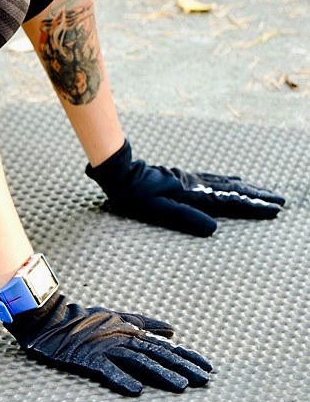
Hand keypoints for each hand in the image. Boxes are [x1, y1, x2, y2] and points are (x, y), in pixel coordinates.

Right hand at [7, 290, 212, 395]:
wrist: (50, 317)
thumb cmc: (85, 320)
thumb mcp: (119, 318)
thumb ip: (145, 323)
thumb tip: (172, 331)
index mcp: (132, 332)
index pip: (166, 347)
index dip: (188, 357)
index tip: (209, 368)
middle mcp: (123, 338)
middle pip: (158, 355)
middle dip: (183, 368)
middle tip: (204, 381)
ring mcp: (107, 347)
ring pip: (138, 361)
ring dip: (160, 374)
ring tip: (180, 387)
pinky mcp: (88, 357)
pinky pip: (106, 369)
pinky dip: (121, 378)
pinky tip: (135, 390)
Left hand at [85, 140, 285, 236]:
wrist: (120, 172)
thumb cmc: (135, 195)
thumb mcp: (157, 211)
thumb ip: (185, 218)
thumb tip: (214, 228)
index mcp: (193, 194)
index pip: (230, 202)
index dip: (253, 207)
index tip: (274, 210)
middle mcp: (196, 185)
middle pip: (234, 190)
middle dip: (258, 196)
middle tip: (280, 201)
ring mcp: (191, 180)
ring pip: (226, 183)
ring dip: (248, 188)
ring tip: (265, 192)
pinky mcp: (184, 178)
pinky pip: (215, 179)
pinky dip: (231, 182)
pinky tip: (235, 181)